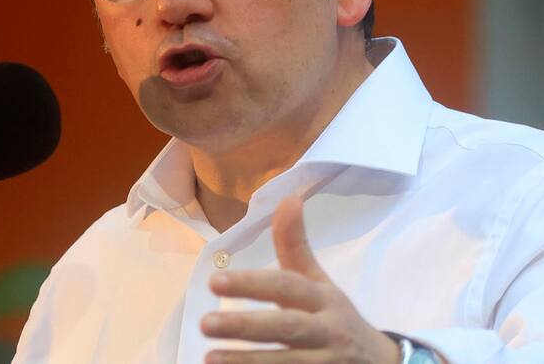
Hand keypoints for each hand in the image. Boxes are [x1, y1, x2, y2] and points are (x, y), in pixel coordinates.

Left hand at [200, 195, 401, 362]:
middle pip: (287, 327)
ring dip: (246, 362)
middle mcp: (327, 331)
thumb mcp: (321, 284)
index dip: (253, 284)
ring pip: (287, 362)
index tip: (215, 281)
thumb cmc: (338, 319)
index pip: (288, 286)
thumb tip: (287, 197)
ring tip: (208, 358)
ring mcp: (326, 363)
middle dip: (246, 326)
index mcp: (324, 299)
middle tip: (205, 323)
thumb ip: (296, 246)